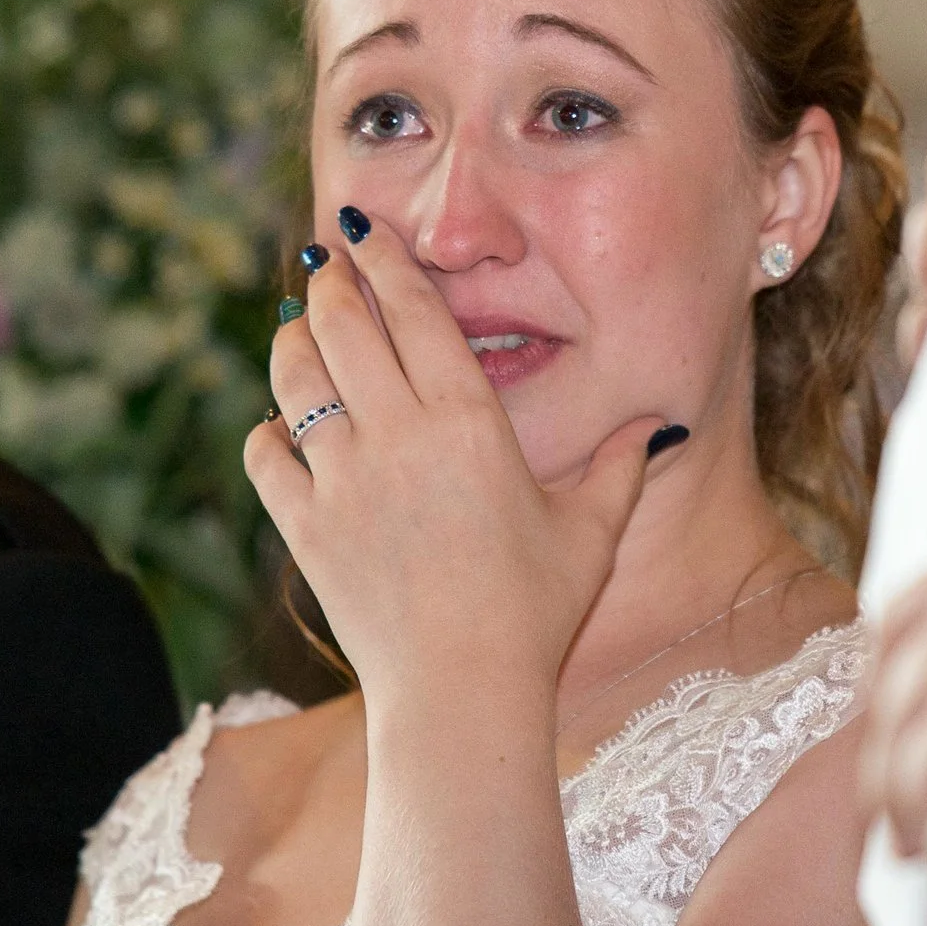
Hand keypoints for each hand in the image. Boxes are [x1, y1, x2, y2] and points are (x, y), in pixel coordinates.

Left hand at [243, 211, 663, 710]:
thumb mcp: (591, 532)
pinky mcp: (305, 529)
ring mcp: (343, 481)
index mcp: (469, 422)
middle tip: (327, 263)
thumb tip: (659, 425)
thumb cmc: (535, 614)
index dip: (386, 262)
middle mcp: (399, 436)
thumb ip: (620, 467)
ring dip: (292, 342)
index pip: (414, 312)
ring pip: (295, 379)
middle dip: (331, 284)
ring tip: (299, 326)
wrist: (462, 693)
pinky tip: (281, 430)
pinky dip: (269, 434)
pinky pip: (268, 457)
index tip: (367, 232)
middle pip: (344, 326)